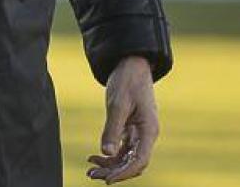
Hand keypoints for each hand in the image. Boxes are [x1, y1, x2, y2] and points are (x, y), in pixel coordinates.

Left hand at [87, 55, 158, 182]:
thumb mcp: (118, 104)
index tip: (107, 180)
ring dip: (110, 165)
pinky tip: (95, 156)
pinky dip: (110, 154)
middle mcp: (147, 134)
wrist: (131, 64)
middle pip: (133, 163)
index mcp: (149, 129)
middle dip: (114, 172)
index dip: (124, 173)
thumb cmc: (128, 80)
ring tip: (90, 168)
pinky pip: (122, 149)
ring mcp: (140, 133)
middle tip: (92, 174)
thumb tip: (107, 152)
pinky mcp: (131, 129)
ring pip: (127, 158)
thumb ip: (112, 129)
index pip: (139, 160)